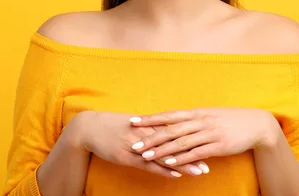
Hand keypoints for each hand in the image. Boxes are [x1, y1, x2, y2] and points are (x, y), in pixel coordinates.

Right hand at [72, 111, 209, 177]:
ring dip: (182, 164)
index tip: (207, 144)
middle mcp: (146, 133)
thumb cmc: (113, 125)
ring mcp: (137, 145)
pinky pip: (148, 165)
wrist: (89, 128)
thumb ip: (150, 127)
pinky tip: (175, 174)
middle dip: (192, 153)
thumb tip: (167, 130)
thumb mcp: (133, 124)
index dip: (191, 139)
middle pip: (174, 144)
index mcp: (149, 124)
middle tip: (209, 161)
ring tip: (198, 171)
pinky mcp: (127, 156)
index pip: (175, 132)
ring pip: (164, 155)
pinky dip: (162, 169)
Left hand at [129, 107, 279, 166]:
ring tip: (147, 156)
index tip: (134, 121)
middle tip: (135, 144)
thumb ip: (193, 119)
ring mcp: (210, 133)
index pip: (169, 115)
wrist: (256, 124)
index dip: (150, 118)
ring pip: (181, 142)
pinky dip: (183, 158)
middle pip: (171, 129)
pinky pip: (197, 153)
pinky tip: (171, 163)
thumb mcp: (210, 115)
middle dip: (151, 137)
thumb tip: (175, 122)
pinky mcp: (219, 145)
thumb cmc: (231, 119)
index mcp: (197, 112)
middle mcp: (201, 120)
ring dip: (163, 150)